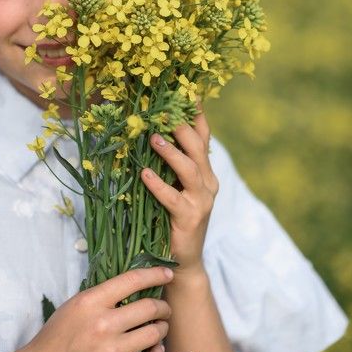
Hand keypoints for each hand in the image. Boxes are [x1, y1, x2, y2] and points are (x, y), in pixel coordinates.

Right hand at [20, 267, 172, 351]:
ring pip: (154, 334)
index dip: (155, 274)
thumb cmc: (55, 339)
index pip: (132, 280)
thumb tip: (132, 290)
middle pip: (149, 308)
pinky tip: (154, 351)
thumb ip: (100, 298)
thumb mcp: (73, 307)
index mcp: (90, 302)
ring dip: (162, 329)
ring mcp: (112, 351)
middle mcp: (104, 324)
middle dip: (163, 307)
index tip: (168, 273)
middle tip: (164, 310)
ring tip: (159, 329)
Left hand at [141, 108, 218, 273]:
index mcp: (205, 171)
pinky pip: (173, 198)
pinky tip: (144, 174)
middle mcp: (208, 182)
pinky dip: (158, 185)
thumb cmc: (172, 219)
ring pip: (190, 169)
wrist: (184, 261)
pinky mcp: (190, 218)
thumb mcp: (174, 186)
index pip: (204, 136)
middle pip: (198, 147)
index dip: (196, 114)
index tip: (186, 90)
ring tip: (153, 138)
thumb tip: (148, 132)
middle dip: (182, 126)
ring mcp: (201, 200)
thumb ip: (168, 164)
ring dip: (171, 152)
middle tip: (164, 109)